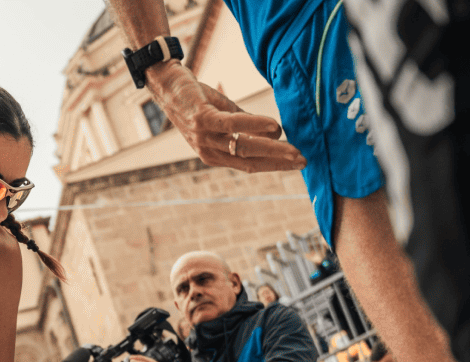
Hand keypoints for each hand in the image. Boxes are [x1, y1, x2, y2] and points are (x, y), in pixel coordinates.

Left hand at [148, 63, 305, 172]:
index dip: (274, 166)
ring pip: (244, 146)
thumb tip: (271, 133)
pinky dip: (254, 125)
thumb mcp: (222, 116)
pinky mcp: (203, 119)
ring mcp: (205, 137)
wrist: (168, 88)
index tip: (297, 164)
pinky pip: (233, 125)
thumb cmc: (196, 101)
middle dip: (277, 162)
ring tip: (292, 148)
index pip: (250, 165)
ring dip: (271, 148)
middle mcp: (209, 151)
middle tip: (301, 161)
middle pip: (249, 161)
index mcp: (215, 155)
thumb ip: (244, 126)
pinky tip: (273, 127)